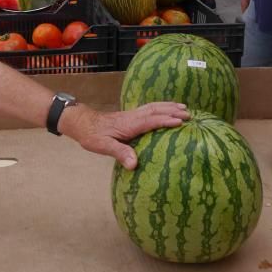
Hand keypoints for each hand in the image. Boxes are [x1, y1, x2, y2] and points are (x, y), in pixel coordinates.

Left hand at [62, 102, 188, 168]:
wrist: (82, 123)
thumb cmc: (92, 135)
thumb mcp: (104, 147)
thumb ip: (120, 153)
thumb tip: (134, 164)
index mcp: (129, 124)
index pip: (151, 120)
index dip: (166, 120)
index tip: (181, 121)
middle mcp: (133, 116)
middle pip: (155, 110)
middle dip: (172, 110)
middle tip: (189, 113)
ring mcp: (132, 114)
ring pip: (153, 107)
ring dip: (168, 106)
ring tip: (183, 106)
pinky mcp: (130, 116)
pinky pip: (149, 108)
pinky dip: (160, 107)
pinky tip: (165, 109)